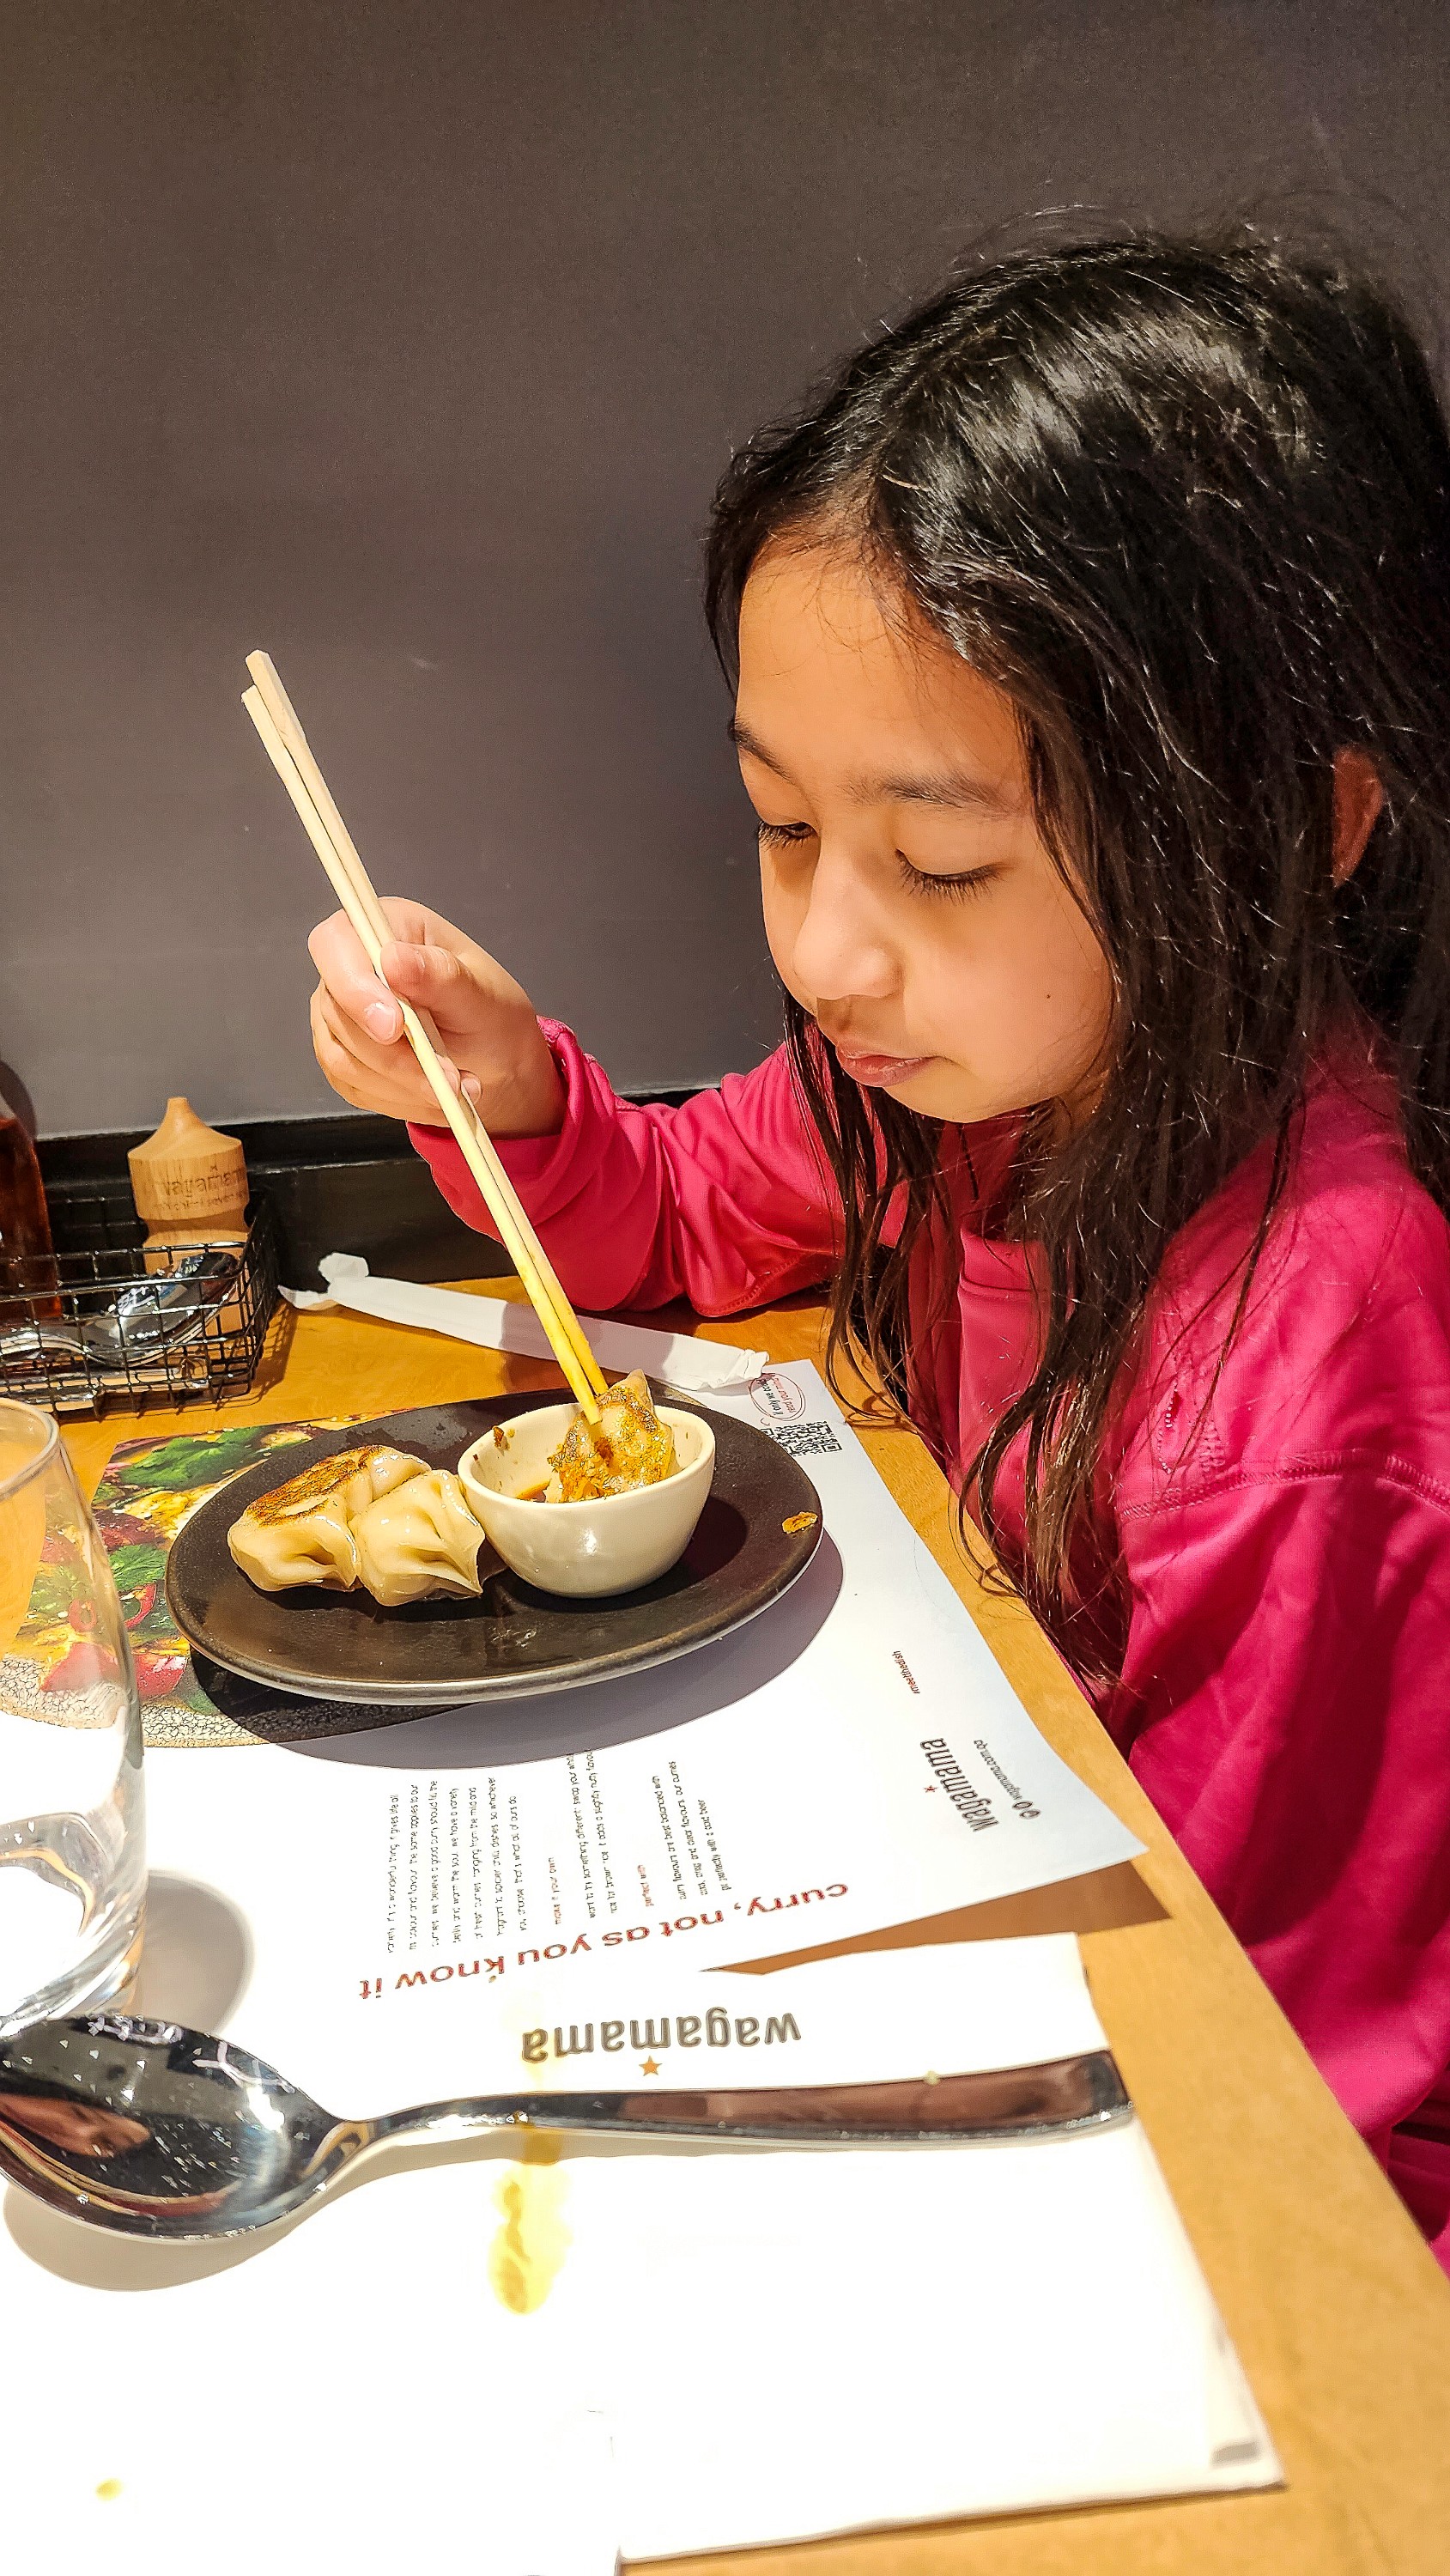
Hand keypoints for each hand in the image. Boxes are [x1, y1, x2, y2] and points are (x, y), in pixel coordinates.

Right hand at [309, 899, 565, 1136]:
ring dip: (405, 1081)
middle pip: (338, 1010)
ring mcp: (340, 1014)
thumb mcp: (483, 994)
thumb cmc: (490, 1015)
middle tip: (448, 1076)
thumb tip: (394, 958)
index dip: (354, 986)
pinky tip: (433, 1092)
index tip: (394, 1026)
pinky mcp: (342, 1056)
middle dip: (396, 1055)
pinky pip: (352, 1085)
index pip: (335, 944)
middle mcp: (353, 967)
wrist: (494, 1062)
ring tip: (455, 1084)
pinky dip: (398, 1097)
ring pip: (343, 1057)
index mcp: (387, 927)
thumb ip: (441, 975)